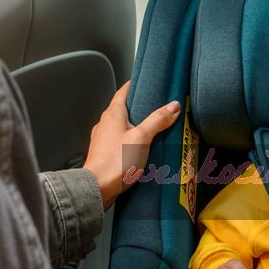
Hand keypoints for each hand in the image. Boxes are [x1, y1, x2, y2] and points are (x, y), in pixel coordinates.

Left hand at [83, 81, 180, 208]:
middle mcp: (104, 124)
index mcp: (112, 114)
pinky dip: (128, 139)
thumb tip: (172, 106)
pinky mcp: (103, 153)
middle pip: (121, 108)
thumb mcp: (142, 137)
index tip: (143, 81)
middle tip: (153, 106)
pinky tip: (137, 148)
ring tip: (149, 128)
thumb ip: (157, 120)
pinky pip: (117, 140)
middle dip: (137, 106)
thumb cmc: (115, 162)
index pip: (123, 91)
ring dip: (132, 124)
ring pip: (119, 125)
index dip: (133, 85)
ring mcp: (102, 139)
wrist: (97, 187)